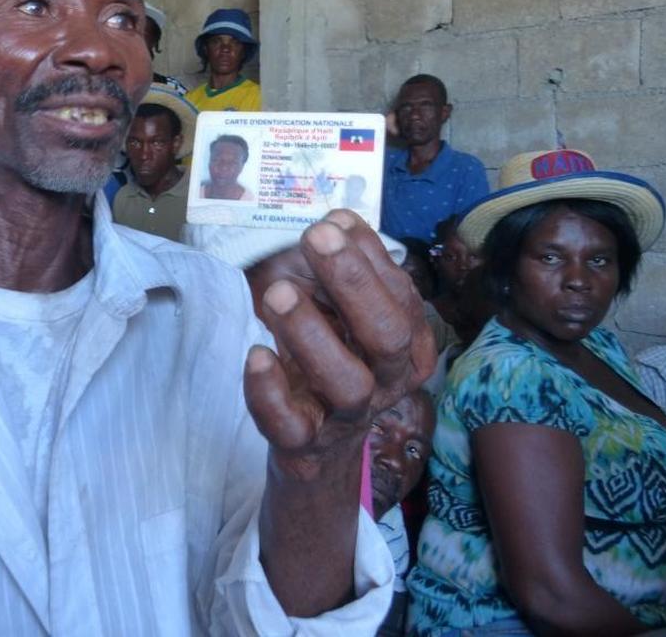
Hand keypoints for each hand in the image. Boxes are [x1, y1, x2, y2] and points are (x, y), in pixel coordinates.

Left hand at [244, 209, 434, 481]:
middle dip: (355, 282)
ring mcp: (346, 416)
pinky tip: (257, 355)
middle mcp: (387, 381)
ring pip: (346, 383)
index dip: (369, 257)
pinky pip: (292, 425)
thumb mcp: (344, 311)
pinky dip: (271, 391)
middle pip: (387, 336)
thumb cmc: (333, 357)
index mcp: (408, 345)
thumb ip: (346, 268)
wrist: (316, 444)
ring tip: (278, 292)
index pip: (401, 297)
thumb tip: (338, 221)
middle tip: (317, 237)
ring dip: (311, 333)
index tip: (333, 221)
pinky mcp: (303, 442)